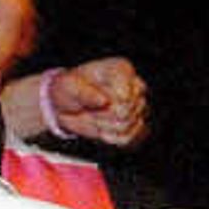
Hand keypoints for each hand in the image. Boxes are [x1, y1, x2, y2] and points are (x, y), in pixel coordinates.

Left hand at [16, 56, 150, 147]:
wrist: (67, 104)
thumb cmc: (69, 89)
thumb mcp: (68, 86)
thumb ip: (86, 93)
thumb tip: (104, 100)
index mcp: (121, 69)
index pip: (125, 94)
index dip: (109, 103)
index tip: (97, 100)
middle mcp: (136, 86)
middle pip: (124, 113)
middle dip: (100, 116)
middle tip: (87, 109)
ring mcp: (140, 107)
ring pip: (125, 127)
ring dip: (102, 127)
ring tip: (92, 117)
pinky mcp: (139, 126)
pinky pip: (129, 139)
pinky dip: (110, 138)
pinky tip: (102, 128)